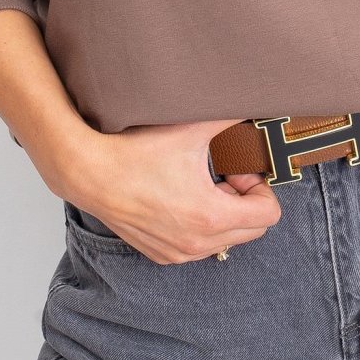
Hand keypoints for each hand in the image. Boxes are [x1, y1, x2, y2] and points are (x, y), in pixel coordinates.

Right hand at [58, 117, 281, 264]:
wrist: (91, 173)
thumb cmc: (137, 152)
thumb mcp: (191, 129)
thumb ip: (229, 117)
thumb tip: (252, 104)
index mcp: (211, 216)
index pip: (268, 216)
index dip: (262, 187)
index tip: (240, 169)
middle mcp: (197, 243)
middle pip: (252, 231)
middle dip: (246, 201)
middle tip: (225, 173)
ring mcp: (178, 253)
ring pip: (226, 241)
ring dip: (225, 214)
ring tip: (203, 184)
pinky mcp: (161, 255)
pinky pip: (199, 247)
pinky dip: (202, 226)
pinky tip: (183, 198)